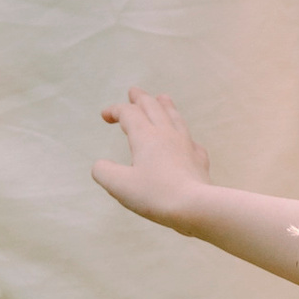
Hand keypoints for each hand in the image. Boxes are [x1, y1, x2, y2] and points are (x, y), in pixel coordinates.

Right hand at [95, 88, 214, 229]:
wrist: (196, 207)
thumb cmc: (156, 195)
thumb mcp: (119, 185)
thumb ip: (104, 172)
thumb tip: (99, 166)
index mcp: (146, 136)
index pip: (129, 113)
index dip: (115, 110)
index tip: (105, 115)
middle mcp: (167, 135)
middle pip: (153, 108)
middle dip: (141, 98)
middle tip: (134, 91)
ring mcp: (186, 145)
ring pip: (175, 118)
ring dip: (165, 106)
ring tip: (162, 98)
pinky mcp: (199, 161)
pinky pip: (191, 142)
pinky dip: (184, 136)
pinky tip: (185, 140)